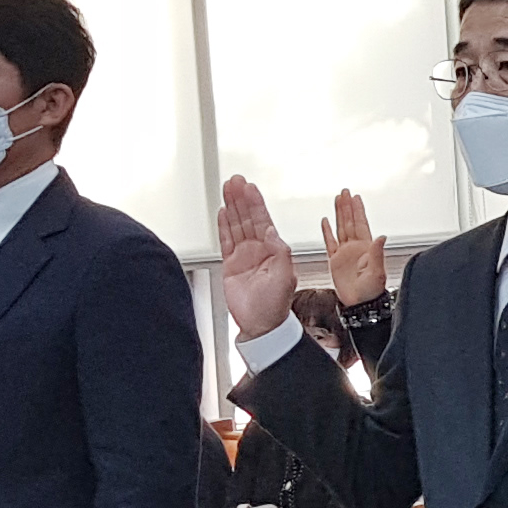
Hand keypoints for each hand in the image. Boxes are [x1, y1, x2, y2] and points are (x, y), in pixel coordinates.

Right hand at [215, 177, 298, 338]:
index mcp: (274, 250)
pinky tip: (222, 212)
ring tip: (227, 189)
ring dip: (231, 207)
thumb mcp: (285, 276)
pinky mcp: (231, 265)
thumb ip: (280, 252)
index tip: (249, 187)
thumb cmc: (276, 304)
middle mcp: (258, 250)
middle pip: (247, 218)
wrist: (261, 325)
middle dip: (241, 199)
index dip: (255, 203)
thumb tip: (272, 231)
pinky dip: (223, 226)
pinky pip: (225, 241)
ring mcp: (244, 256)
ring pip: (236, 225)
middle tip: (235, 181)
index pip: (263, 220)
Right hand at [318, 189, 385, 302]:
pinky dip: (327, 231)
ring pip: (340, 228)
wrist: (360, 304)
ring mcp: (344, 253)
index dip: (358, 210)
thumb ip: (378, 253)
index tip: (356, 197)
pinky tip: (326, 221)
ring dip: (339, 214)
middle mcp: (355, 248)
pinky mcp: (334, 261)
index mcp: (366, 248)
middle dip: (347, 206)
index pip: (361, 224)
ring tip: (337, 200)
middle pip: (350, 222)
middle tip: (345, 192)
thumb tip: (382, 237)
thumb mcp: (377, 271)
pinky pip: (330, 242)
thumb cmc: (372, 291)